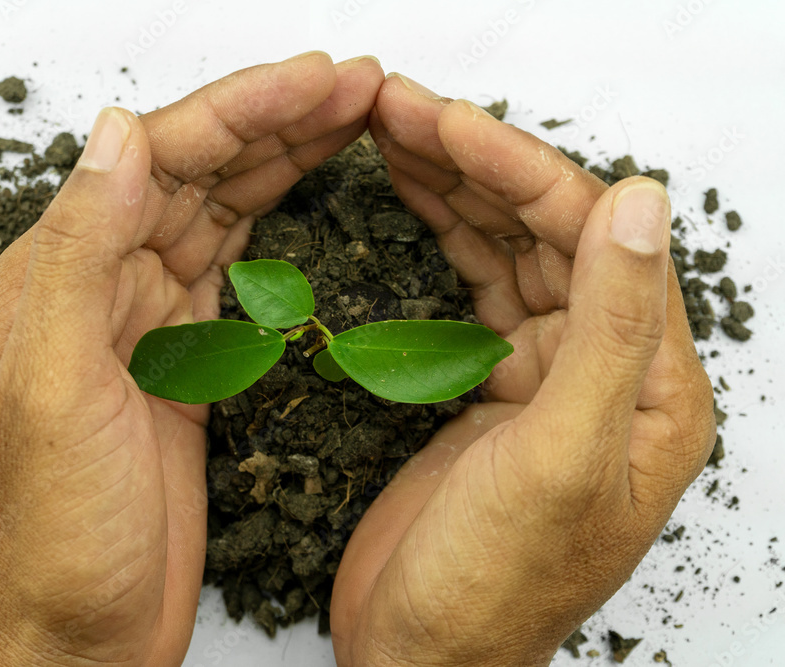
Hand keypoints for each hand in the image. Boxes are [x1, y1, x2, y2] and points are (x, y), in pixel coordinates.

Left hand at [0, 53, 383, 666]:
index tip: (320, 81)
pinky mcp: (182, 360)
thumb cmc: (56, 535)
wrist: (80, 632)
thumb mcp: (56, 394)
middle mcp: (99, 286)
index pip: (154, 160)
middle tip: (357, 84)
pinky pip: (229, 267)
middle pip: (193, 173)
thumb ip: (79, 258)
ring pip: (216, 212)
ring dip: (280, 160)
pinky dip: (270, 223)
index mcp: (58, 278)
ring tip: (349, 117)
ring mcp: (144, 321)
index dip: (241, 111)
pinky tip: (302, 194)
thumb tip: (117, 134)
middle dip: (275, 121)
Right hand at [330, 74, 715, 665]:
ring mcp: (549, 374)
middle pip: (546, 231)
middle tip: (398, 107)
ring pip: (508, 250)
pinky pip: (477, 287)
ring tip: (392, 130)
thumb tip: (640, 202)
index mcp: (651, 384)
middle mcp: (608, 369)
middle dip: (473, 162)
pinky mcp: (494, 385)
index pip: (592, 237)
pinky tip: (414, 195)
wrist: (423, 655)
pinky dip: (444, 236)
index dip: (517, 170)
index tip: (441, 121)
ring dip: (454, 186)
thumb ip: (608, 329)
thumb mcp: (560, 458)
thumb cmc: (493, 586)